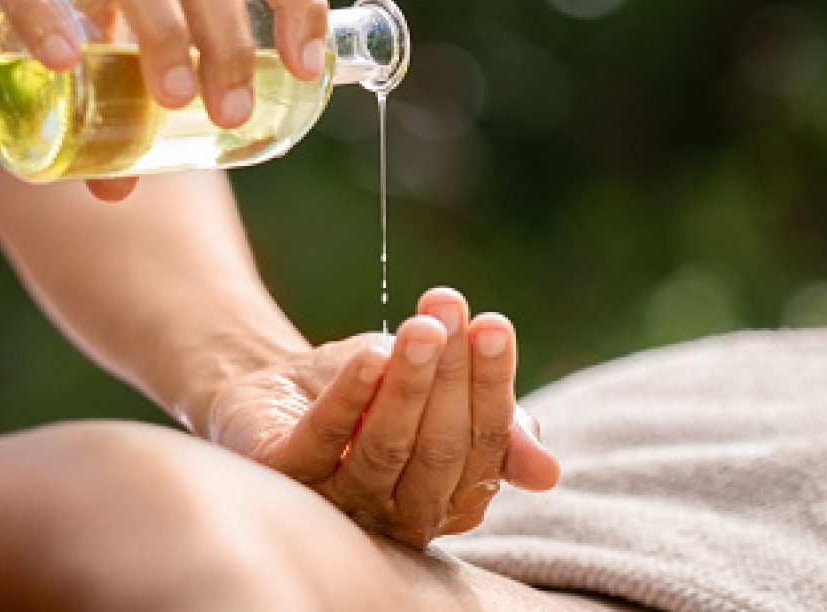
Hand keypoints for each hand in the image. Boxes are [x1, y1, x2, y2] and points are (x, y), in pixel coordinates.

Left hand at [207, 288, 559, 547]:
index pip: (484, 446)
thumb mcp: (437, 396)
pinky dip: (351, 396)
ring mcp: (339, 501)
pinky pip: (325, 439)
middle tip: (449, 312)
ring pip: (386, 447)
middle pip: (439, 450)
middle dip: (450, 376)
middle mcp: (397, 513)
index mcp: (447, 498)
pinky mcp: (289, 476)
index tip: (492, 325)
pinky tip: (371, 355)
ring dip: (408, 383)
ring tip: (420, 327)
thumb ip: (494, 428)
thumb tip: (548, 473)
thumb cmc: (370, 391)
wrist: (278, 384)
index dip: (492, 384)